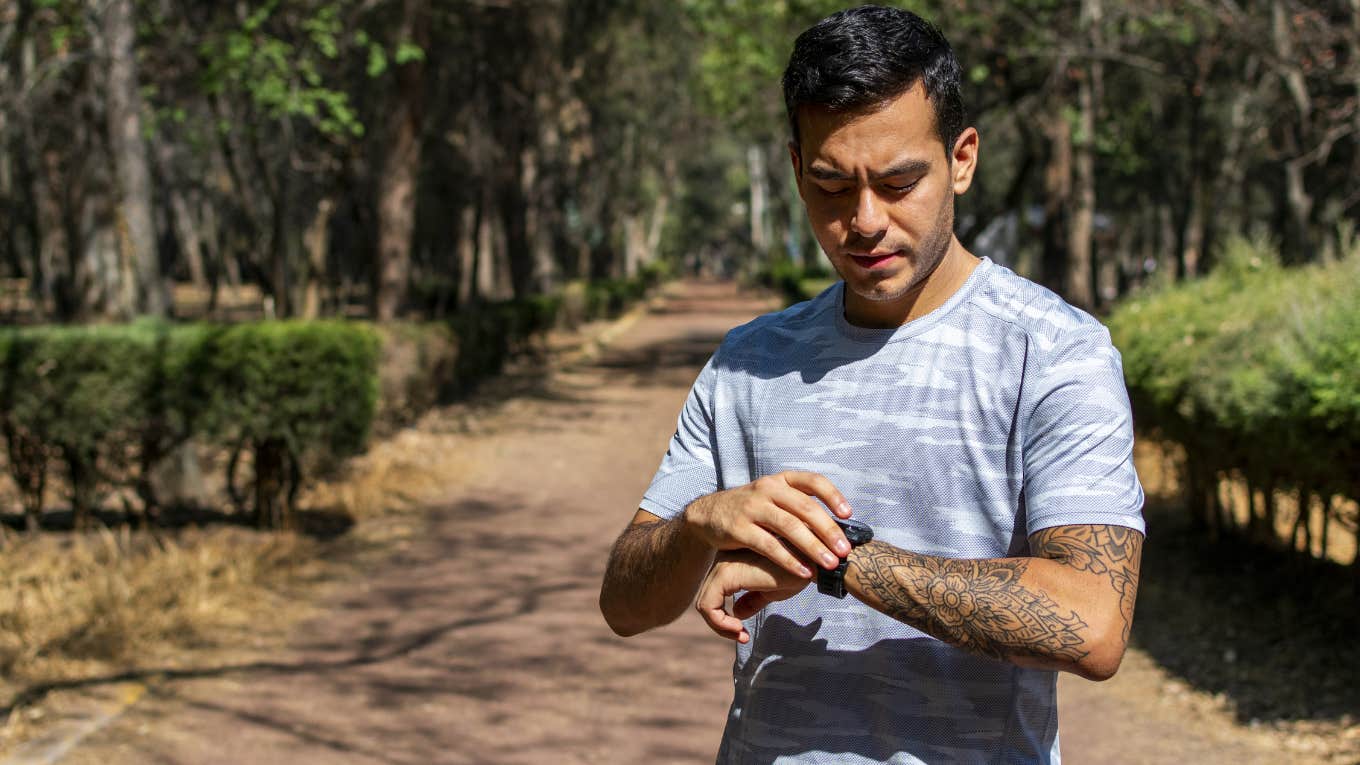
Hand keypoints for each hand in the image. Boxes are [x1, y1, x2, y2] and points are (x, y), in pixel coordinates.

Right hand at [682, 471, 852, 578]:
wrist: (709, 514)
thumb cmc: (752, 509)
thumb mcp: (773, 497)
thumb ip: (800, 505)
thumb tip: (838, 523)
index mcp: (780, 480)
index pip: (812, 481)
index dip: (832, 496)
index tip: (848, 514)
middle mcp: (767, 489)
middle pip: (804, 508)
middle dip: (828, 530)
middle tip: (845, 550)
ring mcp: (752, 508)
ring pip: (789, 526)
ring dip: (813, 547)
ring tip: (830, 564)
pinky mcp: (739, 529)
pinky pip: (768, 545)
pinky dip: (788, 560)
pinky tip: (803, 572)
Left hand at [696, 550, 811, 642]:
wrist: (813, 564)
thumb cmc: (797, 573)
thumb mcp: (770, 589)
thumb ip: (752, 599)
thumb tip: (737, 613)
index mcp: (732, 559)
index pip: (715, 593)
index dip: (723, 617)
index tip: (742, 632)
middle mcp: (723, 557)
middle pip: (706, 598)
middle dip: (721, 624)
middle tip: (742, 636)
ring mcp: (723, 564)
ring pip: (704, 604)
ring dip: (720, 626)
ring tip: (741, 634)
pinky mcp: (726, 573)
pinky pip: (708, 606)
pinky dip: (719, 623)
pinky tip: (739, 629)